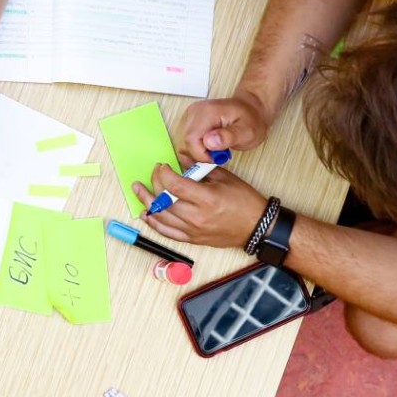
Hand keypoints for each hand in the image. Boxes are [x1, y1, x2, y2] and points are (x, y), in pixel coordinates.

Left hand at [131, 164, 268, 248]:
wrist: (257, 226)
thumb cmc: (245, 202)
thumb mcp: (225, 177)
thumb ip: (199, 167)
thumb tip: (181, 157)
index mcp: (206, 199)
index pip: (174, 185)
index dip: (163, 173)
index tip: (162, 166)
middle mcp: (197, 217)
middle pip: (165, 200)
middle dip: (154, 184)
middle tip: (152, 174)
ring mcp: (193, 230)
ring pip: (162, 217)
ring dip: (147, 202)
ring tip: (139, 191)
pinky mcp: (193, 239)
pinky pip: (168, 232)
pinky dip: (155, 223)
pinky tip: (147, 214)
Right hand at [176, 92, 271, 162]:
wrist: (251, 109)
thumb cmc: (251, 120)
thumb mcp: (247, 132)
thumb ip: (228, 137)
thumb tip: (209, 142)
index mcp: (208, 112)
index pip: (191, 140)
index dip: (202, 154)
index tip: (217, 157)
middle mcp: (196, 110)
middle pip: (187, 141)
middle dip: (203, 153)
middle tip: (221, 152)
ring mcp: (192, 113)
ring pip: (187, 142)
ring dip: (201, 149)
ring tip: (219, 146)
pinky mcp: (191, 119)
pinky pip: (190, 139)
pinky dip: (200, 145)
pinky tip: (213, 143)